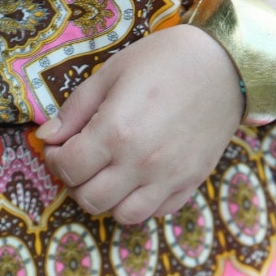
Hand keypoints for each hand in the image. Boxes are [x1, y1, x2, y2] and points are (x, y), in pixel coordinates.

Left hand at [36, 25, 242, 223]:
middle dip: (75, 182)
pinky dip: (139, 203)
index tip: (60, 147)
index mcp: (115, 132)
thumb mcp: (111, 73)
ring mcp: (168, 178)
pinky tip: (137, 179)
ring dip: (106, 199)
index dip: (55, 159)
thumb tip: (47, 137)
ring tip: (108, 174)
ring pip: (121, 215)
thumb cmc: (165, 60)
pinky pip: (155, 212)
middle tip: (80, 161)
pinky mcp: (189, 183)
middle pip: (89, 199)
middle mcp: (140, 163)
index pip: (68, 168)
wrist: (228, 64)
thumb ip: (75, 109)